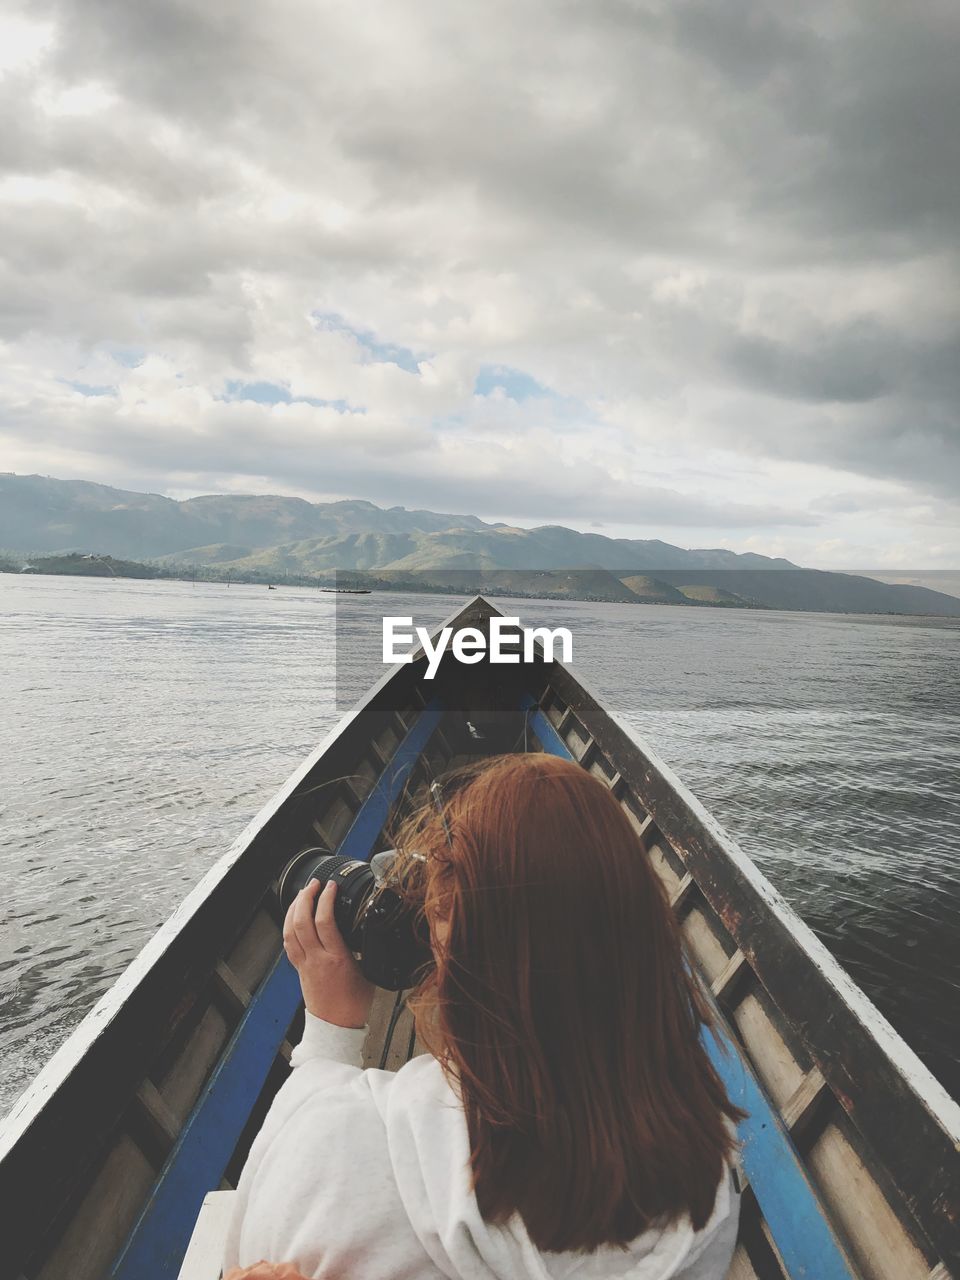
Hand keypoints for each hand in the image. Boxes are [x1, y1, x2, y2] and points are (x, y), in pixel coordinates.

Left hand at [282, 879, 374, 1028]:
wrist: (337, 1028)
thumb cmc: (354, 1004)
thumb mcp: (368, 972)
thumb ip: (364, 950)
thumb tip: (368, 930)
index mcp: (337, 959)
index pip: (325, 921)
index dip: (326, 899)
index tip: (332, 886)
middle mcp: (317, 959)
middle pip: (302, 921)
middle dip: (306, 897)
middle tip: (315, 884)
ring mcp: (305, 964)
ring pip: (290, 931)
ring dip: (294, 908)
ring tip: (303, 894)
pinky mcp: (299, 969)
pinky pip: (288, 943)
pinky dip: (289, 926)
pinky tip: (294, 917)